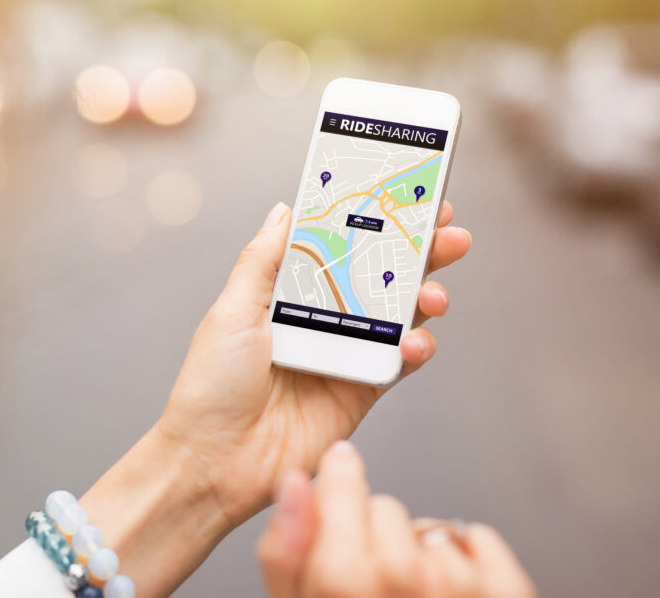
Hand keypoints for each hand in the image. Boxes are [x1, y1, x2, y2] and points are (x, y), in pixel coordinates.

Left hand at [80, 201, 470, 596]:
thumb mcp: (231, 310)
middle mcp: (323, 319)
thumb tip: (284, 209)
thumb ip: (262, 260)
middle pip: (382, 275)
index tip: (408, 199)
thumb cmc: (211, 386)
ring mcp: (346, 353)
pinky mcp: (362, 390)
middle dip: (420, 252)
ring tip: (433, 295)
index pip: (342, 247)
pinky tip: (416, 341)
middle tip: (448, 233)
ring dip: (425, 297)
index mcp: (290, 294)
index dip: (375, 223)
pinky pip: (399, 361)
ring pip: (400, 315)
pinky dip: (416, 348)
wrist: (214, 461)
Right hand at [258, 442, 536, 597]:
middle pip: (387, 511)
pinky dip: (470, 548)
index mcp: (341, 591)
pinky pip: (481, 540)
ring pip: (433, 530)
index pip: (341, 495)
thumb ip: (286, 554)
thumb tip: (295, 485)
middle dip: (375, 528)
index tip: (340, 466)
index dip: (338, 480)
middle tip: (370, 575)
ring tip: (410, 596)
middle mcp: (403, 590)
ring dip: (420, 549)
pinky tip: (449, 582)